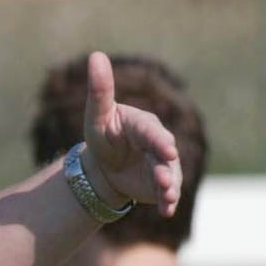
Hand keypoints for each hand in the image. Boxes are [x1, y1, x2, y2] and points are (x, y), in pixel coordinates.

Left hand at [81, 50, 181, 216]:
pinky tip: (166, 211)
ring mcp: (161, 164)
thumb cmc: (101, 136)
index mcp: (143, 125)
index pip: (151, 133)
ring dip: (170, 187)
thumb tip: (96, 55)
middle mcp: (158, 144)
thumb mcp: (97, 115)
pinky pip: (166, 192)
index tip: (165, 150)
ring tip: (167, 198)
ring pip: (169, 175)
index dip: (159, 142)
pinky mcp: (160, 183)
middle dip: (166, 166)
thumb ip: (100, 89)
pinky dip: (167, 202)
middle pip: (164, 155)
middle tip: (165, 179)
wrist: (104, 166)